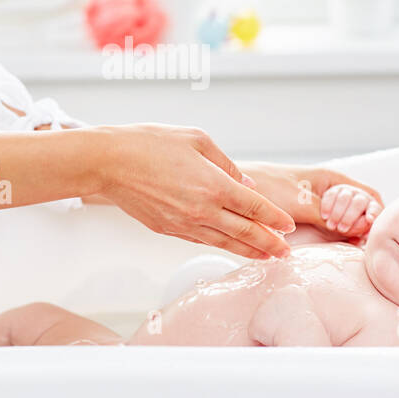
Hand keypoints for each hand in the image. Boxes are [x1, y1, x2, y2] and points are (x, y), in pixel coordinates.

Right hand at [92, 124, 295, 259]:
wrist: (110, 162)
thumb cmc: (151, 143)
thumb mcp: (197, 139)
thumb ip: (226, 163)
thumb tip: (245, 182)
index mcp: (214, 185)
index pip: (254, 207)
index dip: (274, 219)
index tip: (289, 227)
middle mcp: (202, 210)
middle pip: (245, 232)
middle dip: (269, 244)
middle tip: (286, 254)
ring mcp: (184, 224)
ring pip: (224, 242)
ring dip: (248, 252)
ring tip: (266, 258)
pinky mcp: (168, 229)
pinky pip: (201, 241)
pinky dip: (220, 247)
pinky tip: (230, 248)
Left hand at [239, 161, 382, 243]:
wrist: (239, 194)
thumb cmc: (266, 188)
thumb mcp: (300, 201)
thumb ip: (328, 215)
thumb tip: (355, 228)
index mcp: (331, 179)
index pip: (369, 194)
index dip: (371, 209)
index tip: (360, 222)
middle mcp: (331, 192)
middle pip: (365, 207)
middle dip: (359, 218)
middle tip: (340, 226)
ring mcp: (324, 207)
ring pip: (352, 220)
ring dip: (351, 228)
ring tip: (337, 230)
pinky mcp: (313, 221)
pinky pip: (337, 230)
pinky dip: (342, 236)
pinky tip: (339, 240)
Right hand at [319, 183, 382, 240]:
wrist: (335, 220)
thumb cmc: (350, 229)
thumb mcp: (358, 233)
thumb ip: (362, 235)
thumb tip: (364, 237)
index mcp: (372, 207)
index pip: (375, 209)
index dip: (373, 213)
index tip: (369, 219)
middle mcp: (362, 197)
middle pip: (358, 203)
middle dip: (349, 217)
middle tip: (341, 230)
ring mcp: (348, 191)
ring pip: (344, 198)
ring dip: (337, 213)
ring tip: (331, 226)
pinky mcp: (335, 190)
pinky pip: (331, 195)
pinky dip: (327, 206)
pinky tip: (325, 217)